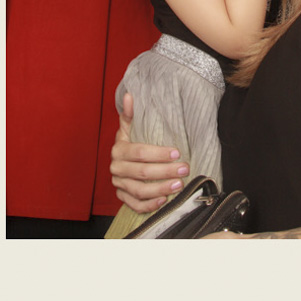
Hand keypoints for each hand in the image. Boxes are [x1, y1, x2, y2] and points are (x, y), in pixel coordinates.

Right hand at [109, 91, 188, 213]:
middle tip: (185, 169)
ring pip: (140, 190)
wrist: (124, 161)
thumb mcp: (130, 127)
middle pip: (142, 172)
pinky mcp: (122, 197)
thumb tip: (130, 95)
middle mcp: (116, 168)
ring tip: (180, 185)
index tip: (177, 153)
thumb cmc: (132, 141)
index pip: (139, 153)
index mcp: (118, 149)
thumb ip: (130, 114)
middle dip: (165, 171)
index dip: (159, 154)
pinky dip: (149, 205)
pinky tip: (164, 200)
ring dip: (161, 188)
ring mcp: (119, 184)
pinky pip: (135, 205)